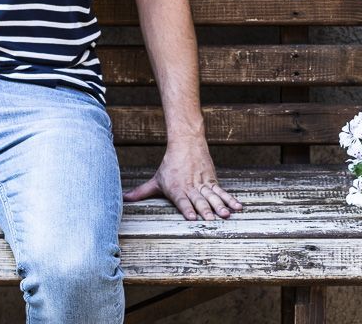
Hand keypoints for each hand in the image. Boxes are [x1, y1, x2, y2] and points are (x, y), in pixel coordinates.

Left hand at [122, 139, 243, 220]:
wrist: (186, 142)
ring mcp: (203, 183)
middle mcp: (191, 187)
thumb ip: (142, 192)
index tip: (192, 218)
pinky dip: (230, 199)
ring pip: (213, 196)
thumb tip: (124, 199)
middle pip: (199, 200)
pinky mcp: (212, 180)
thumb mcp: (156, 180)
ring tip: (227, 215)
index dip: (187, 209)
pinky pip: (222, 191)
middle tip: (212, 220)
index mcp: (176, 189)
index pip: (182, 201)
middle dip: (205, 210)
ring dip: (220, 205)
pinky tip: (238, 207)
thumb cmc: (170, 165)